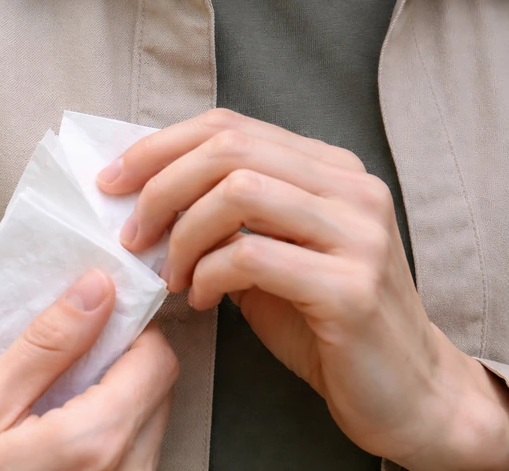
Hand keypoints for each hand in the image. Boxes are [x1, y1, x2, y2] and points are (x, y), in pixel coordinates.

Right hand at [0, 269, 178, 470]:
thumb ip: (47, 344)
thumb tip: (97, 289)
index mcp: (96, 442)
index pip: (157, 359)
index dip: (127, 329)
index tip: (89, 322)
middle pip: (158, 389)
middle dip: (118, 363)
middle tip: (60, 364)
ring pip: (149, 420)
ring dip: (113, 398)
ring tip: (53, 404)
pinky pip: (134, 452)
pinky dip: (107, 432)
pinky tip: (58, 433)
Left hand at [97, 108, 508, 470]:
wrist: (406, 393)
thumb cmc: (322, 320)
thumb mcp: (269, 250)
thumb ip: (225, 214)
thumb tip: (143, 193)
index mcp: (330, 168)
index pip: (230, 126)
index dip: (161, 146)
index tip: (114, 180)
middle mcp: (351, 188)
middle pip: (229, 149)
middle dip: (161, 186)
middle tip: (132, 233)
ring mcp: (358, 234)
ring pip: (239, 191)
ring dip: (183, 233)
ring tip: (169, 272)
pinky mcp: (351, 287)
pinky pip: (251, 257)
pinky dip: (208, 274)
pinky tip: (199, 299)